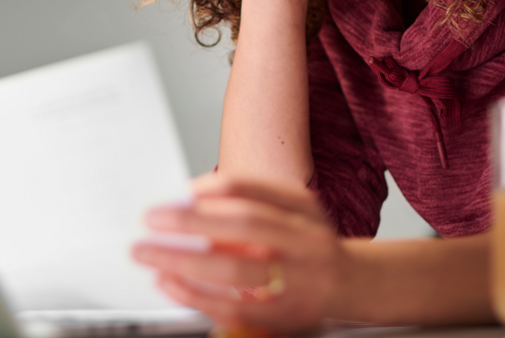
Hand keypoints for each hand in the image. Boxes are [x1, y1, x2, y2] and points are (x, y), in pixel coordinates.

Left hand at [131, 174, 350, 330]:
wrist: (355, 285)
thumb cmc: (308, 245)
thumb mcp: (293, 212)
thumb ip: (249, 201)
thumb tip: (190, 196)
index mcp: (304, 210)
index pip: (253, 191)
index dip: (211, 189)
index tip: (177, 191)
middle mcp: (306, 242)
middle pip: (244, 226)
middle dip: (191, 221)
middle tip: (151, 219)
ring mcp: (299, 281)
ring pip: (237, 271)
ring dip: (185, 261)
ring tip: (149, 253)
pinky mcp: (285, 315)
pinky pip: (235, 307)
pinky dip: (197, 295)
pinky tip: (170, 283)